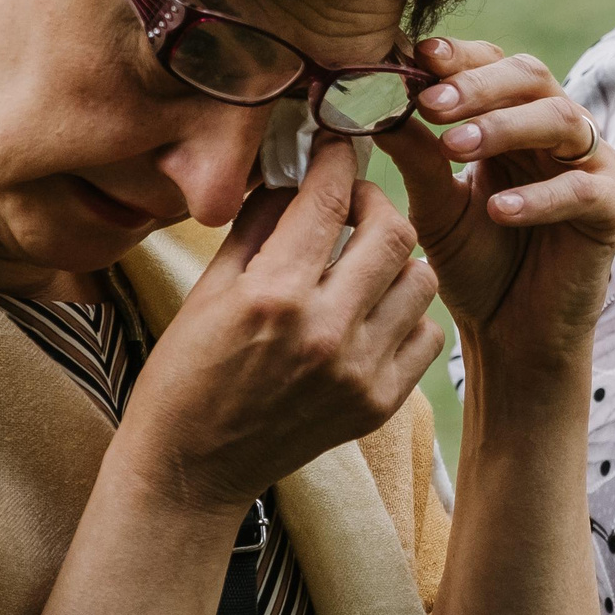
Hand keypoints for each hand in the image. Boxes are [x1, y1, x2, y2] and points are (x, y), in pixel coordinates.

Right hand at [109, 137, 444, 522]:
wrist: (192, 469)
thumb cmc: (186, 374)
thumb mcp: (209, 289)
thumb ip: (260, 226)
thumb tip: (297, 173)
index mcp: (273, 294)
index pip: (330, 199)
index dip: (338, 159)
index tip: (337, 145)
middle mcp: (325, 330)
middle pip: (394, 232)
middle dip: (375, 203)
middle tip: (353, 206)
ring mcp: (359, 371)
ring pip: (422, 280)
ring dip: (397, 262)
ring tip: (363, 266)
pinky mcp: (379, 403)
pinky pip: (427, 335)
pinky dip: (408, 316)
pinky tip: (372, 316)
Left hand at [378, 38, 614, 374]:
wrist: (511, 333)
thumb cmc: (474, 264)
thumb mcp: (434, 207)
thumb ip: (415, 157)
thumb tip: (372, 104)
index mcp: (514, 118)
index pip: (492, 64)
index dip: (458, 56)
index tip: (416, 58)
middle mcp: (557, 131)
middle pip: (531, 77)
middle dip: (478, 85)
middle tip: (430, 103)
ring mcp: (591, 165)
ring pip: (560, 120)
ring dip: (505, 127)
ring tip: (455, 146)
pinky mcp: (613, 209)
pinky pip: (582, 189)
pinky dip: (540, 196)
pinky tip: (499, 209)